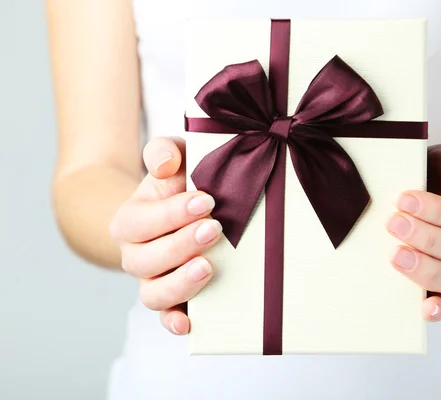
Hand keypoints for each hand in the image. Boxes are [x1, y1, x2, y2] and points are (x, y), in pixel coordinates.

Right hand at [109, 137, 221, 334]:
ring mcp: (153, 280)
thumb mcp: (171, 159)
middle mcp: (135, 254)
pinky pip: (166, 316)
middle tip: (214, 228)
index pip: (141, 221)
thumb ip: (164, 152)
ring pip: (152, 293)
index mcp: (130, 220)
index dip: (171, 213)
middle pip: (146, 259)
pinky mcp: (172, 299)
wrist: (173, 211)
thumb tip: (165, 164)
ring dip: (179, 283)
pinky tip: (190, 322)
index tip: (207, 200)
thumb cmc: (177, 183)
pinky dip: (174, 322)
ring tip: (207, 267)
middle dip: (181, 245)